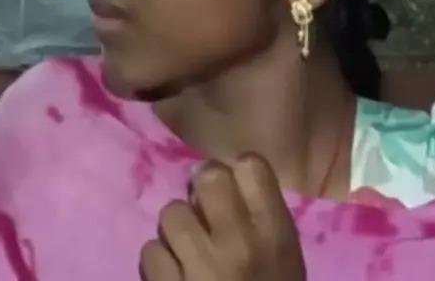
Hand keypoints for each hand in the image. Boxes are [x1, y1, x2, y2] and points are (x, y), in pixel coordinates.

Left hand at [141, 154, 305, 280]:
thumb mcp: (284, 262)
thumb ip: (261, 222)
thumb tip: (223, 183)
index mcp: (276, 236)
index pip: (251, 165)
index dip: (236, 174)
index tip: (233, 191)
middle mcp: (240, 243)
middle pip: (207, 177)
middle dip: (201, 191)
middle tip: (203, 211)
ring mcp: (202, 267)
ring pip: (171, 214)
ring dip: (176, 231)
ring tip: (187, 252)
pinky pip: (150, 252)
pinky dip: (159, 265)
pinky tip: (174, 278)